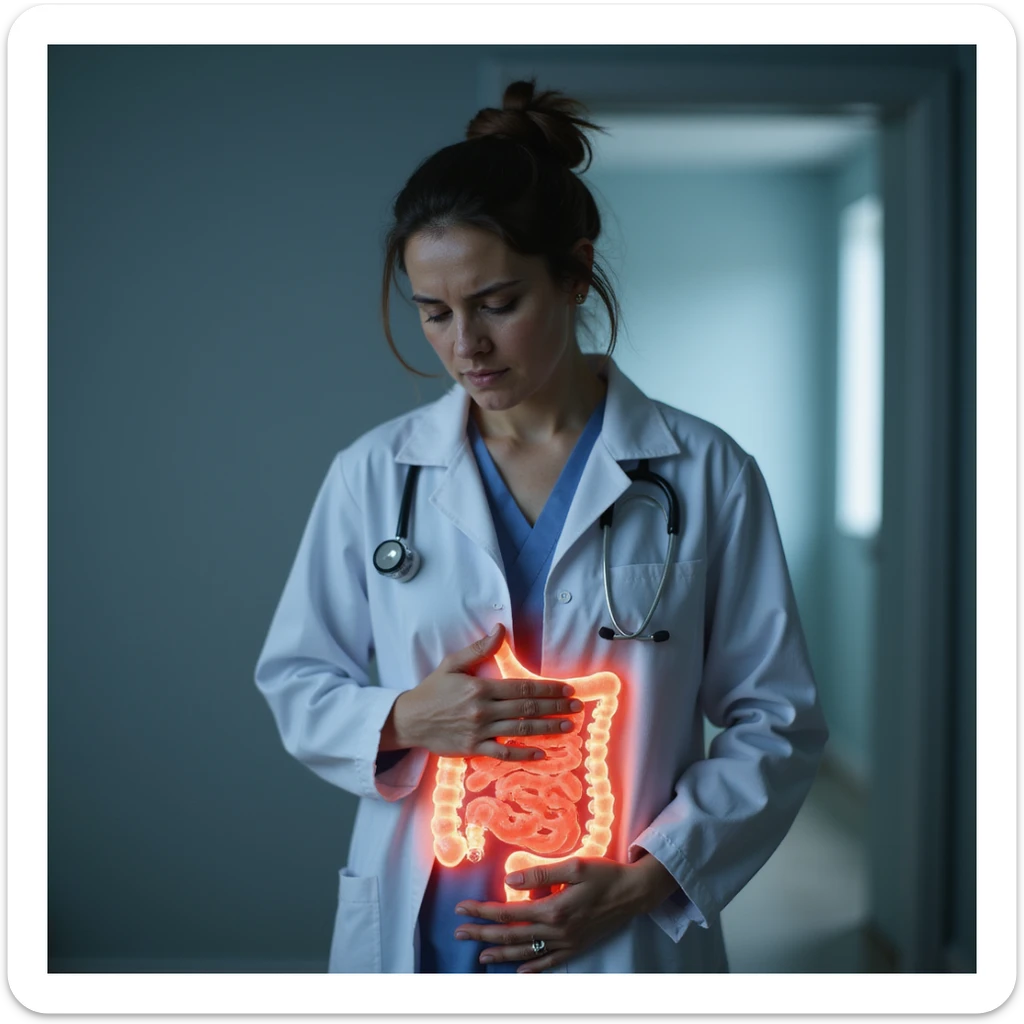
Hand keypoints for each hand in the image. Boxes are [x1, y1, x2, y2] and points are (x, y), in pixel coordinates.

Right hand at [385, 624, 581, 759]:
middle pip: (527, 707)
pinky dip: (524, 753)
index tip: (567, 689)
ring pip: (521, 729)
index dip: (548, 688)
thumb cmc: (432, 690)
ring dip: (547, 728)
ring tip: (568, 727)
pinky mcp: (474, 749)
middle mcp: (483, 709)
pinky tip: (542, 754)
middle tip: (577, 707)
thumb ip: (479, 648)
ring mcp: (479, 731)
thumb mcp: (453, 664)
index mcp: (481, 687)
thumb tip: (499, 629)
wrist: (409, 720)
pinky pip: (503, 752)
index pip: (522, 686)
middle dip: (556, 707)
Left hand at [452, 855, 676, 972]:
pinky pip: (549, 962)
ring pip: (526, 951)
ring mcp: (567, 943)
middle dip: (482, 933)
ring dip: (500, 952)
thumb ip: (541, 873)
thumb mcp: (574, 866)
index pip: (508, 912)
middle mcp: (557, 931)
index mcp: (553, 909)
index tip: (462, 907)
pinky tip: (519, 971)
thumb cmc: (605, 875)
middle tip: (458, 932)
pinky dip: (532, 968)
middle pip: (511, 934)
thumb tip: (510, 879)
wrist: (635, 893)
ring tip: (480, 954)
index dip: (482, 910)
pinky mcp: (577, 947)